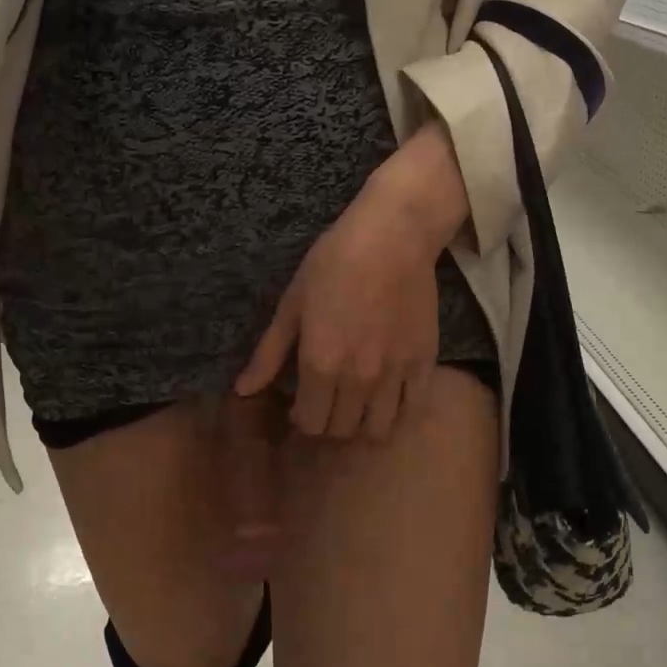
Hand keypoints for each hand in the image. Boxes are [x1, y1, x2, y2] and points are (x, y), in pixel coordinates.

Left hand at [234, 121, 468, 442]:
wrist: (392, 236)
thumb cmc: (334, 262)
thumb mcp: (292, 304)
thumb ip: (269, 353)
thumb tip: (242, 391)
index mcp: (320, 365)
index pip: (310, 422)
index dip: (301, 418)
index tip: (301, 403)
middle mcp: (357, 379)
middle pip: (341, 430)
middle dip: (328, 421)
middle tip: (326, 399)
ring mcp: (394, 374)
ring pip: (377, 428)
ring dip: (362, 424)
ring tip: (356, 403)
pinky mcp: (424, 363)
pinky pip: (412, 408)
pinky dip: (397, 410)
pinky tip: (388, 395)